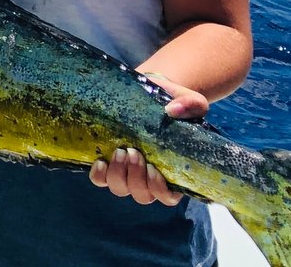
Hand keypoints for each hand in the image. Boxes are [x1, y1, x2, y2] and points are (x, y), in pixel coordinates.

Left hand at [86, 72, 205, 205]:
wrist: (148, 93)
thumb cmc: (173, 102)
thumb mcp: (189, 101)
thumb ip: (191, 105)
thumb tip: (173, 111)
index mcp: (174, 172)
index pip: (168, 197)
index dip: (159, 189)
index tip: (152, 167)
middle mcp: (149, 178)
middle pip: (142, 196)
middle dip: (136, 178)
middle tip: (134, 152)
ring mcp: (127, 172)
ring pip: (120, 189)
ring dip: (118, 175)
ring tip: (120, 151)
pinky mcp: (109, 163)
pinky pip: (100, 180)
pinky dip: (99, 175)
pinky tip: (101, 160)